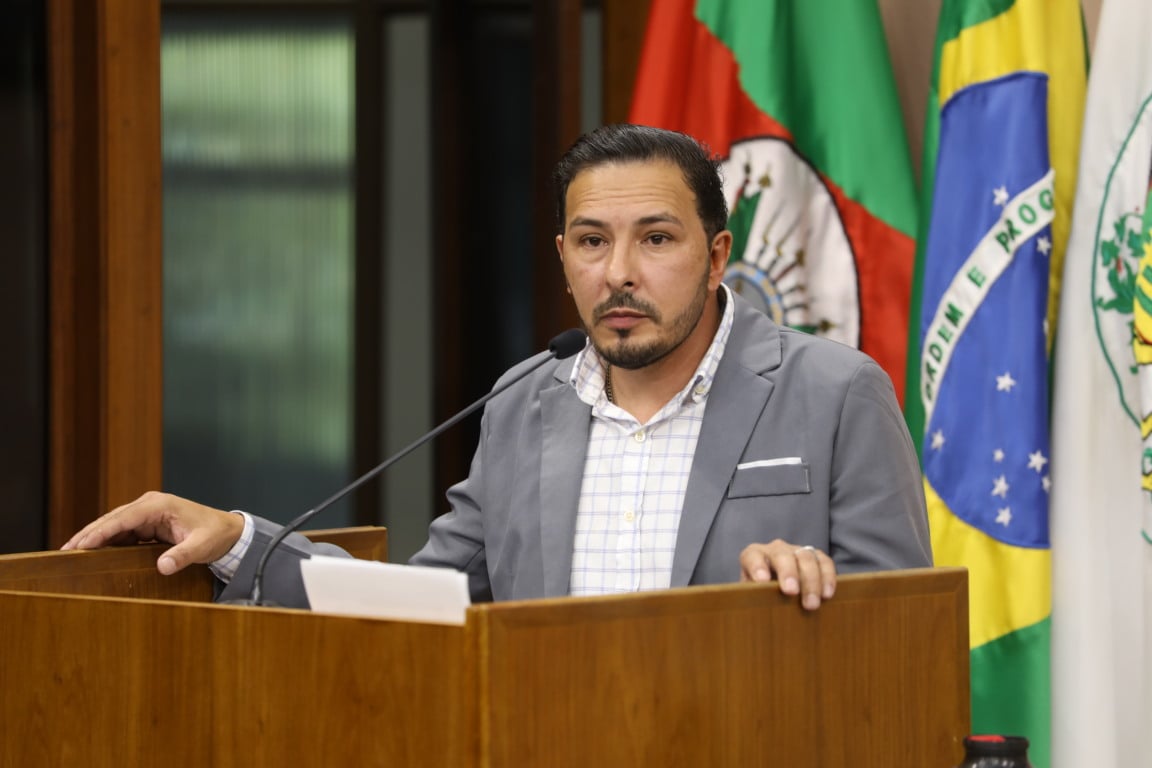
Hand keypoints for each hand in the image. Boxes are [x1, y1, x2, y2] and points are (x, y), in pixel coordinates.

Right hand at [61, 491, 243, 575]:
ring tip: (72, 553)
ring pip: (114, 524)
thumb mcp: (202, 546)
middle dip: (89, 534)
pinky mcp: (148, 523)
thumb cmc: (216, 534)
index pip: (123, 518)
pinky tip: (93, 552)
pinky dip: (107, 540)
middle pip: (113, 518)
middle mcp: (150, 505)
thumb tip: (162, 567)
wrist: (228, 531)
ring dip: (95, 537)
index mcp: (160, 505)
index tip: (82, 544)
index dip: (101, 531)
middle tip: (66, 551)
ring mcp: (148, 513)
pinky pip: (123, 531)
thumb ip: (183, 555)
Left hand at [739, 539, 835, 610]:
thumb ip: (752, 599)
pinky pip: (825, 562)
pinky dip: (827, 577)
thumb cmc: (762, 597)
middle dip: (788, 573)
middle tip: (791, 592)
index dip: (757, 566)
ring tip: (811, 604)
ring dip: (811, 581)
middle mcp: (776, 549)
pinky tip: (827, 594)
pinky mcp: (816, 557)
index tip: (762, 581)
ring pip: (806, 558)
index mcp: (754, 556)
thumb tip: (754, 609)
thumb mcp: (752, 597)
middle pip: (782, 555)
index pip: (752, 556)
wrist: (780, 595)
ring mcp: (797, 551)